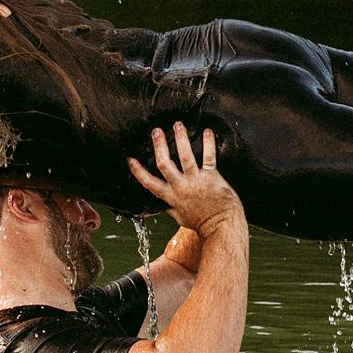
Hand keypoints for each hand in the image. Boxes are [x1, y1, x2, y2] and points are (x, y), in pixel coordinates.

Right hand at [126, 122, 241, 236]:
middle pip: (164, 163)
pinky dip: (209, 143)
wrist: (222, 227)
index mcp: (171, 197)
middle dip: (158, 146)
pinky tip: (208, 131)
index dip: (138, 171)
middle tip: (156, 131)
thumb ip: (171, 207)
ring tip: (177, 125)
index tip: (130, 159)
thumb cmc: (203, 223)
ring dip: (181, 139)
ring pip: (185, 156)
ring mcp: (196, 181)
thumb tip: (161, 203)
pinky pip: (209, 157)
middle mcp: (181, 187)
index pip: (149, 183)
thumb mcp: (181, 217)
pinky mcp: (211, 177)